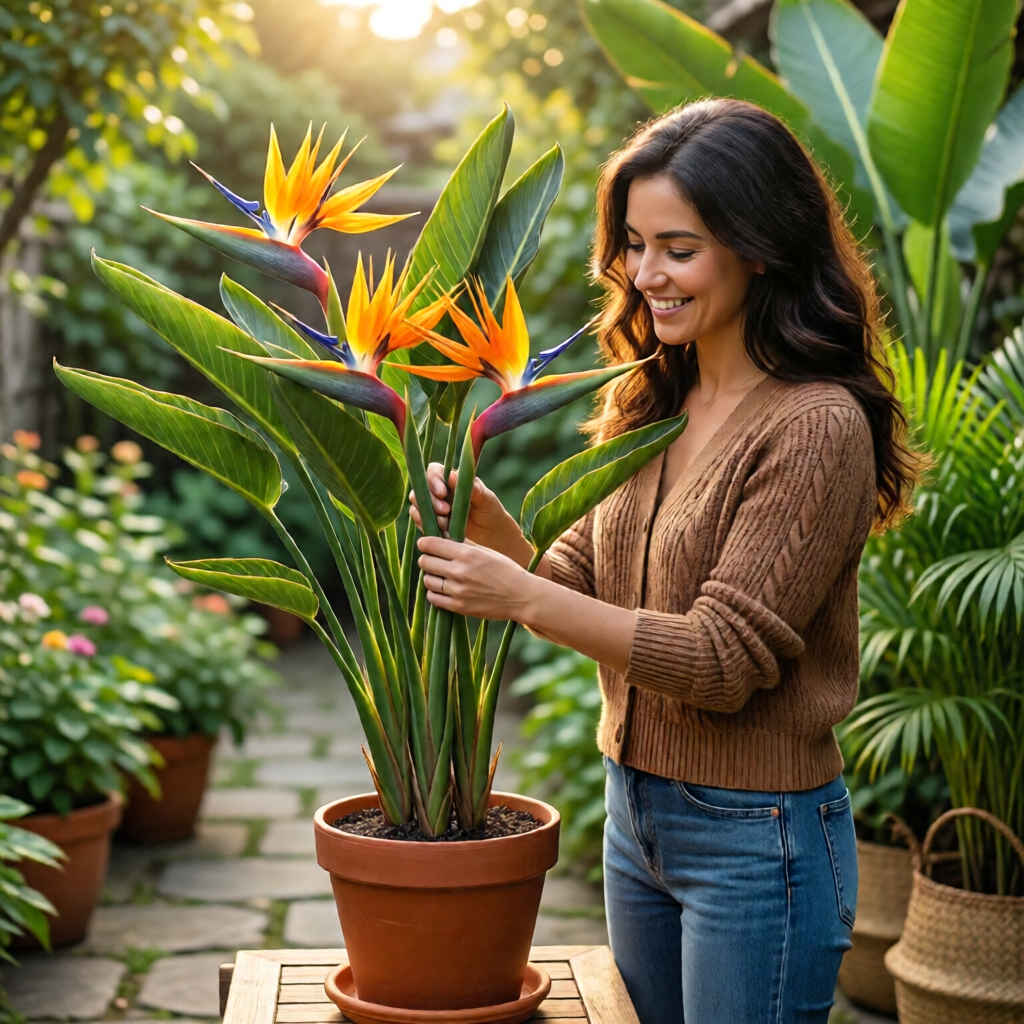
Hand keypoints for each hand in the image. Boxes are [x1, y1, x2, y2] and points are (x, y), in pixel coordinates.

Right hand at [409, 463, 529, 562]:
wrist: (492, 535)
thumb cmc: (491, 511)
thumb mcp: (486, 499)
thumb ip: (471, 487)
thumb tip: (452, 476)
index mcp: (451, 479)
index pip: (433, 472)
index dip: (433, 480)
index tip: (443, 493)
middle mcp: (439, 491)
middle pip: (420, 489)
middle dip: (431, 501)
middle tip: (445, 511)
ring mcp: (432, 507)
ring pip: (416, 506)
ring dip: (428, 515)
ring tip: (446, 524)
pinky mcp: (431, 523)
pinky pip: (419, 522)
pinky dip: (427, 526)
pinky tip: (442, 531)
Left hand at [417, 535, 538, 620]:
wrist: (521, 596)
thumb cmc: (506, 570)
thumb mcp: (487, 552)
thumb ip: (464, 544)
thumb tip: (443, 535)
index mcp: (466, 554)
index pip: (430, 544)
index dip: (425, 543)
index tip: (426, 544)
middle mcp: (459, 571)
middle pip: (424, 562)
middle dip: (427, 559)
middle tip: (434, 560)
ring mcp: (458, 591)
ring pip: (427, 580)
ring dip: (431, 577)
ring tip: (441, 576)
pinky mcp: (458, 606)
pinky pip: (433, 598)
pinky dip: (435, 593)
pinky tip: (444, 589)